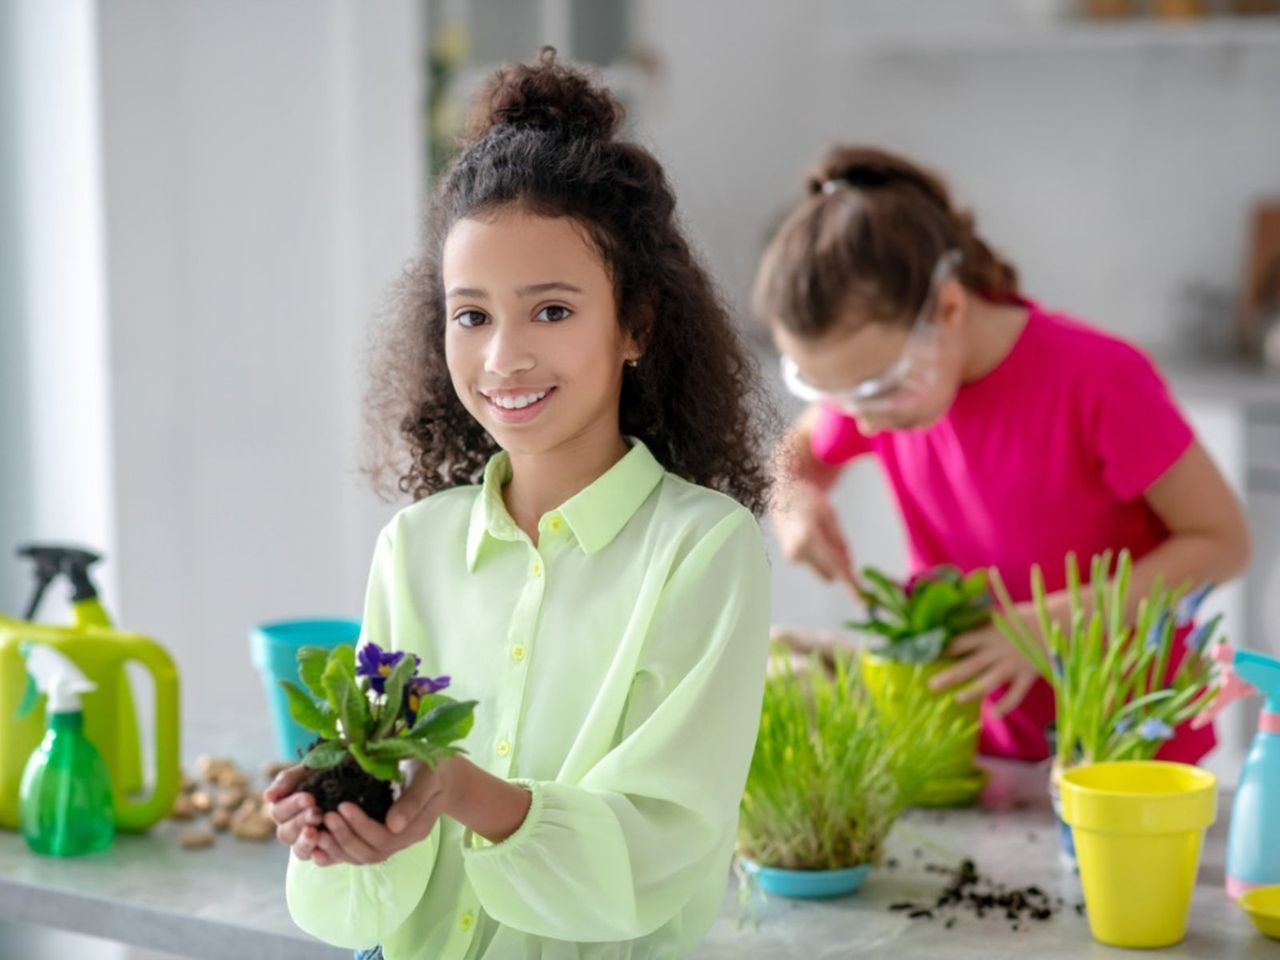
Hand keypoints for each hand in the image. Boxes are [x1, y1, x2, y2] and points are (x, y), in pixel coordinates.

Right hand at [264, 764, 332, 865]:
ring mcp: (311, 842)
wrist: (357, 778)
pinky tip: (325, 850)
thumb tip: (268, 796)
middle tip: (317, 813)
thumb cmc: (329, 772)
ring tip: (317, 833)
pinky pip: (321, 861)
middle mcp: (295, 828)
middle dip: (300, 822)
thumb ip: (288, 780)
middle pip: (286, 834)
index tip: (309, 798)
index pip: (279, 812)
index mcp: (286, 809)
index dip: (292, 806)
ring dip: (306, 843)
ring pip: (300, 851)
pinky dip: (321, 857)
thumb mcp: (309, 770)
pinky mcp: (329, 852)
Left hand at [312, 759, 456, 866]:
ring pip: (359, 857)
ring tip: (317, 829)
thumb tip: (394, 825)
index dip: (361, 826)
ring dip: (336, 847)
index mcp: (416, 828)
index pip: (385, 838)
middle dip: (345, 837)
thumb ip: (413, 800)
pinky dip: (334, 852)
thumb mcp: (428, 777)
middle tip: (325, 816)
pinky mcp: (375, 836)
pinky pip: (354, 852)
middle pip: (370, 853)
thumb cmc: (434, 768)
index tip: (342, 805)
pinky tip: (316, 844)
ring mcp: (388, 841)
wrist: (438, 771)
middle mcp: (401, 841)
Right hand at [770, 482, 860, 596]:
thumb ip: (839, 542)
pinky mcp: (791, 558)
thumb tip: (848, 565)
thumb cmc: (807, 499)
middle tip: (841, 543)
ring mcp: (792, 556)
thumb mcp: (830, 515)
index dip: (850, 583)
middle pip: (830, 572)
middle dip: (841, 564)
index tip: (861, 599)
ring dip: (830, 559)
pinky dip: (821, 555)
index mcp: (808, 538)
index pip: (835, 567)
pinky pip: (815, 563)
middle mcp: (798, 551)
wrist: (781, 493)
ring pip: (824, 568)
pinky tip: (813, 535)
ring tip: (822, 533)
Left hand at [928, 621, 1040, 716]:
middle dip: (950, 675)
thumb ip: (979, 621)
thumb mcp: (999, 614)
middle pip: (970, 664)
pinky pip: (1016, 694)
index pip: (960, 642)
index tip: (925, 657)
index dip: (943, 649)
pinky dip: (1006, 704)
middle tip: (930, 685)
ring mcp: (1012, 664)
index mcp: (988, 632)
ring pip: (990, 681)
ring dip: (973, 691)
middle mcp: (997, 650)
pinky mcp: (1028, 674)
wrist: (1056, 621)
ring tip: (957, 699)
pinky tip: (994, 713)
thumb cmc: (1023, 617)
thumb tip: (955, 618)